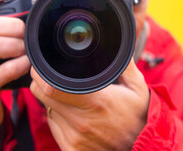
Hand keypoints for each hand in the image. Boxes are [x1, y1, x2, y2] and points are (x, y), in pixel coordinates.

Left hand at [30, 59, 148, 150]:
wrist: (142, 148)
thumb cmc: (138, 117)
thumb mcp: (137, 88)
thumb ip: (124, 65)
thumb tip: (115, 42)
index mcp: (96, 102)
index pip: (52, 86)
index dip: (41, 73)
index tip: (42, 65)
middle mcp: (81, 122)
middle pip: (42, 95)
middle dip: (43, 82)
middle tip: (55, 77)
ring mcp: (74, 139)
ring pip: (47, 110)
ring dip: (55, 101)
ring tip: (76, 100)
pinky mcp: (70, 150)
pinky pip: (54, 127)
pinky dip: (59, 119)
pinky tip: (77, 117)